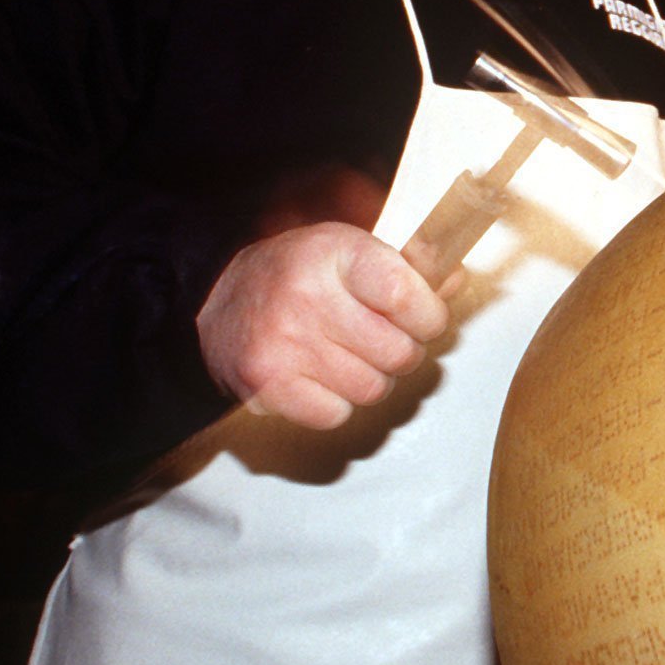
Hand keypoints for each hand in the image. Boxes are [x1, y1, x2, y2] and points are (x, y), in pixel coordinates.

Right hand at [196, 223, 449, 429]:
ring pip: (373, 388)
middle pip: (399, 352)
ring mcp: (285, 344)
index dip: (429, 316)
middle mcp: (307, 296)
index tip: (423, 317)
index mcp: (334, 252)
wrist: (210, 304)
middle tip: (380, 339)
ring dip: (370, 378)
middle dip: (401, 351)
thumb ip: (408, 266)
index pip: (407, 297)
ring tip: (346, 355)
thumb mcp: (347, 250)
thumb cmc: (291, 276)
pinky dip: (336, 403)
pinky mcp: (267, 385)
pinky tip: (319, 377)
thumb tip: (454, 283)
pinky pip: (337, 414)